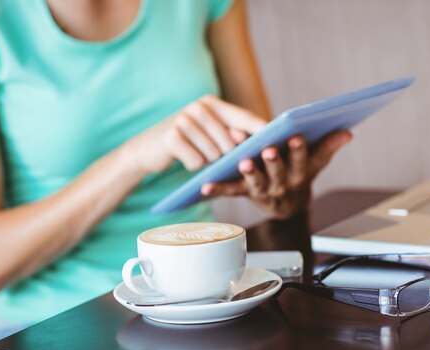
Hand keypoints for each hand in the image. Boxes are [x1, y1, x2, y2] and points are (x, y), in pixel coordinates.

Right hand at [126, 95, 266, 174]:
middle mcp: (200, 107)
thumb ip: (233, 136)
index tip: (280, 141)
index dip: (262, 130)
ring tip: (200, 156)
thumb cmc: (189, 144)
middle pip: (230, 141)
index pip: (245, 117)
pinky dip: (194, 165)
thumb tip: (263, 143)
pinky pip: (197, 161)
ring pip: (214, 153)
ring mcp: (184, 119)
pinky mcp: (171, 136)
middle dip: (229, 156)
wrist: (148, 149)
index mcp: (214, 104)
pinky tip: (185, 158)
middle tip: (219, 159)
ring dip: (210, 162)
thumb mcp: (211, 137)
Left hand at [201, 130, 352, 218]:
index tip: (297, 137)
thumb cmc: (299, 176)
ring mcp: (263, 190)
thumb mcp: (315, 163)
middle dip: (274, 160)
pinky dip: (218, 189)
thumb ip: (328, 147)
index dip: (299, 150)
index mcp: (299, 174)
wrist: (287, 207)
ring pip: (256, 181)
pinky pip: (231, 192)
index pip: (301, 160)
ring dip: (249, 171)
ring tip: (242, 161)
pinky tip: (205, 185)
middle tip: (268, 149)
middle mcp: (282, 184)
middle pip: (278, 172)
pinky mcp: (245, 193)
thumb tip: (347, 132)